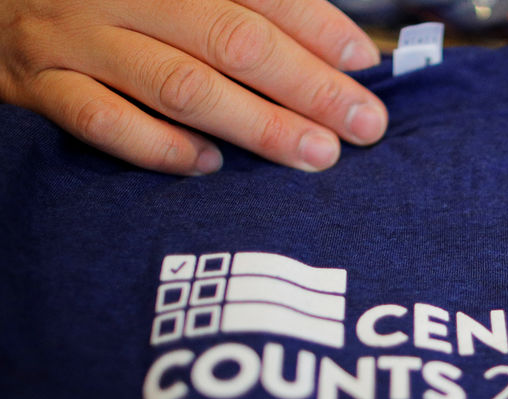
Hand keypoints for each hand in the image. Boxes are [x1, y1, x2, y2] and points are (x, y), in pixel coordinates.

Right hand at [0, 0, 386, 173]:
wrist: (1, 3)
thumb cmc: (114, 1)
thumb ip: (241, 7)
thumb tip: (331, 52)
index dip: (318, 28)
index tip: (364, 64)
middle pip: (232, 40)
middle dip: (307, 86)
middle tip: (361, 123)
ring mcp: (79, 39)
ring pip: (180, 85)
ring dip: (255, 124)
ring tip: (313, 154)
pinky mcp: (42, 86)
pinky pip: (104, 122)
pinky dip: (162, 148)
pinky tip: (211, 165)